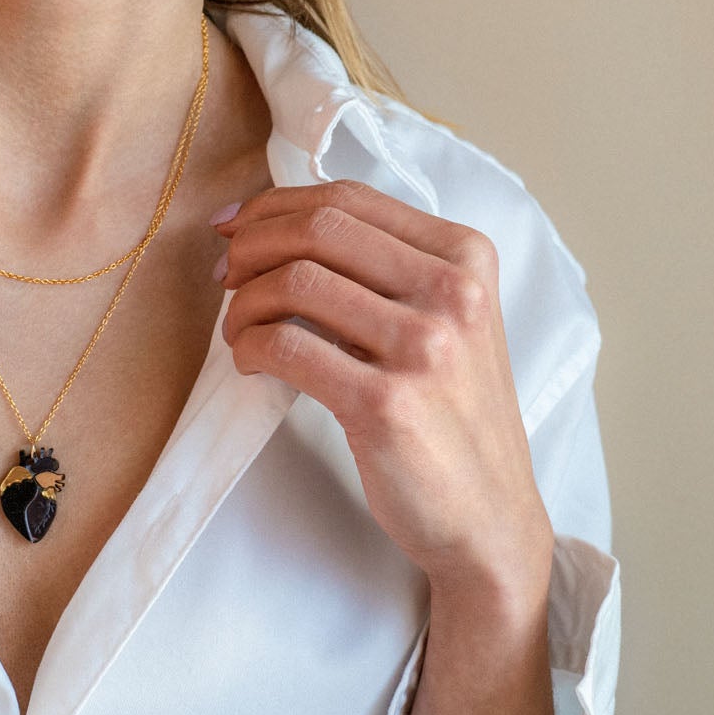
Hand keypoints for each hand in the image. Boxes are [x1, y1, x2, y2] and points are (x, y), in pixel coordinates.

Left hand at [214, 181, 553, 615]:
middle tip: (224, 274)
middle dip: (252, 244)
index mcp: (467, 255)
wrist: (490, 515)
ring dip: (245, 301)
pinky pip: (287, 345)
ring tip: (237, 329)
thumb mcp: (449, 319)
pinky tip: (250, 362)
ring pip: (296, 282)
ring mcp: (424, 346)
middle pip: (320, 229)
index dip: (277, 205)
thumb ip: (389, 267)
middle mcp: (453, 291)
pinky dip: (250, 346)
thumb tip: (281, 225)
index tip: (234, 225)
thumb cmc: (454, 414)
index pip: (351, 199)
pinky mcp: (386, 403)